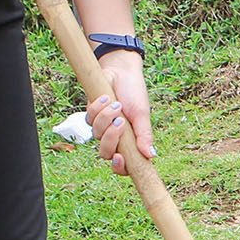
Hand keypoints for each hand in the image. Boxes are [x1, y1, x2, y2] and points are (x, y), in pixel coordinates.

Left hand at [86, 54, 153, 174]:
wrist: (121, 72)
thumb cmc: (135, 94)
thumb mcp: (142, 115)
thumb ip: (145, 136)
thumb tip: (151, 156)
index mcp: (129, 142)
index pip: (123, 165)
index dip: (120, 167)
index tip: (119, 157)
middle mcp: (114, 138)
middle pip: (105, 153)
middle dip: (110, 138)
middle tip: (120, 122)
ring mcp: (101, 128)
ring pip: (96, 135)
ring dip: (106, 118)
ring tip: (117, 104)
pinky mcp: (91, 115)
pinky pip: (89, 119)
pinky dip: (98, 108)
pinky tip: (106, 97)